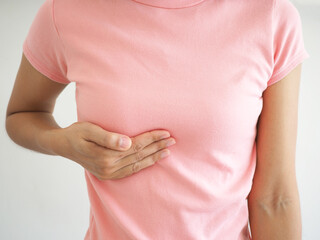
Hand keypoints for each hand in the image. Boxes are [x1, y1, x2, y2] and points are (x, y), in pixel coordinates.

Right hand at [50, 121, 175, 179]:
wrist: (62, 144)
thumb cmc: (76, 133)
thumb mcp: (88, 130)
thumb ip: (107, 137)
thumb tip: (127, 143)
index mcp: (106, 156)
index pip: (136, 146)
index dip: (151, 139)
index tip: (166, 132)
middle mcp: (109, 168)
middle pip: (139, 156)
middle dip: (157, 147)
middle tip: (173, 140)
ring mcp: (109, 173)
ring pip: (137, 165)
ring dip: (154, 158)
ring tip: (168, 151)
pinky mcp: (108, 175)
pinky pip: (131, 171)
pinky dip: (144, 166)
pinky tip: (153, 161)